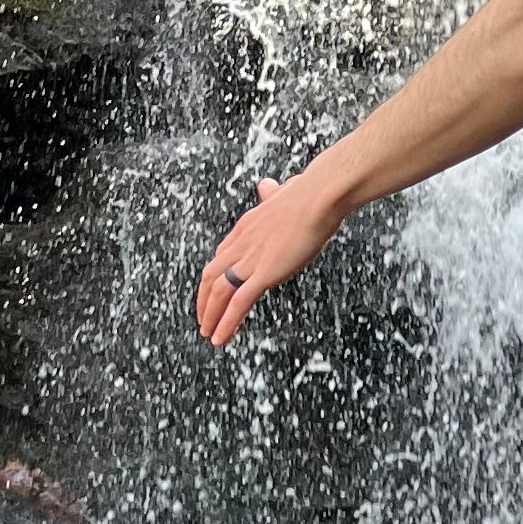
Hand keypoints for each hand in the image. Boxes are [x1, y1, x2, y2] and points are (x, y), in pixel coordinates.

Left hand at [193, 171, 344, 347]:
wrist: (318, 197)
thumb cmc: (308, 193)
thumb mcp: (284, 192)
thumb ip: (274, 193)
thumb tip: (268, 185)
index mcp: (246, 227)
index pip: (221, 255)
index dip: (214, 275)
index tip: (213, 289)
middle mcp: (241, 244)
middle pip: (211, 276)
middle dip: (205, 300)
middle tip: (204, 318)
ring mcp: (250, 259)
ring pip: (219, 293)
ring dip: (211, 316)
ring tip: (209, 334)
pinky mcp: (264, 273)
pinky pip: (238, 303)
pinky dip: (226, 322)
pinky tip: (221, 337)